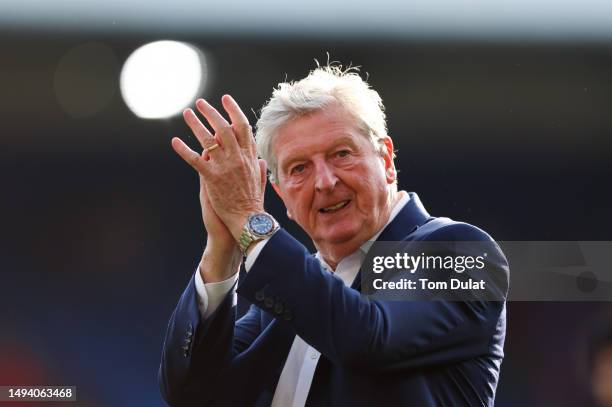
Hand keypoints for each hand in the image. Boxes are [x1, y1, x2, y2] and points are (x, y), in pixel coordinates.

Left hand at [172, 95, 267, 242]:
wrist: (248, 219)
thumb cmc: (253, 203)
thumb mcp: (260, 182)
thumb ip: (259, 169)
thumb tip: (259, 160)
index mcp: (249, 157)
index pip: (242, 127)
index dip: (233, 111)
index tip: (225, 99)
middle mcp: (238, 158)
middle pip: (224, 127)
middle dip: (211, 112)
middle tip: (200, 103)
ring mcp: (225, 167)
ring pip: (208, 139)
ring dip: (196, 124)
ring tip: (186, 114)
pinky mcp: (212, 178)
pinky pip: (195, 160)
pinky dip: (184, 150)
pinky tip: (175, 142)